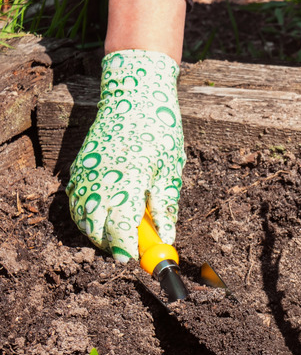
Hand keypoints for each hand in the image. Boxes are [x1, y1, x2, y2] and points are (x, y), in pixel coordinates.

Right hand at [66, 50, 184, 262]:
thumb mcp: (170, 168)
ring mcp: (84, 172)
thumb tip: (167, 236)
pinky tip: (106, 216)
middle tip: (131, 249)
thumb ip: (166, 204)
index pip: (119, 225)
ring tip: (121, 233)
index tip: (136, 258)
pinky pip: (76, 202)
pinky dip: (87, 216)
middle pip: (95, 227)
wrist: (134, 96)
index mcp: (126, 178)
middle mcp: (99, 177)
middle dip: (111, 244)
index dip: (126, 247)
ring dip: (98, 232)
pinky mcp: (78, 168)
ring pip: (82, 217)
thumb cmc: (158, 131)